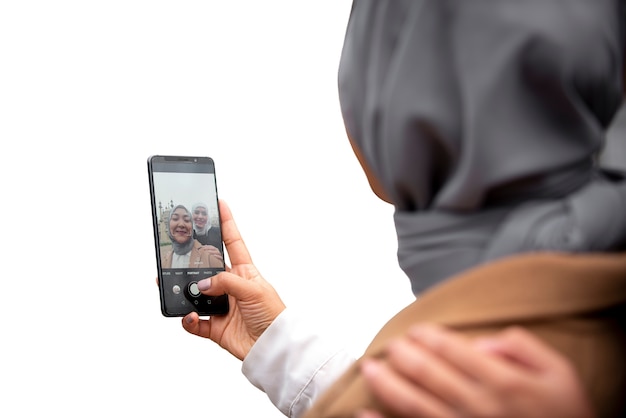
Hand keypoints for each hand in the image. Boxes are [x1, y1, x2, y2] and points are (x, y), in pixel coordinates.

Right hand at [181, 199, 285, 360]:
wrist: (274, 347)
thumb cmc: (274, 315)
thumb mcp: (253, 290)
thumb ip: (226, 282)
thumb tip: (202, 283)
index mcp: (245, 271)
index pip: (233, 241)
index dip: (226, 222)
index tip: (218, 203)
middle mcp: (231, 286)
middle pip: (206, 267)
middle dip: (192, 260)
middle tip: (178, 252)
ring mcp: (222, 306)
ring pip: (196, 294)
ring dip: (185, 292)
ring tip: (176, 288)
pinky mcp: (215, 327)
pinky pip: (195, 321)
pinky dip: (189, 320)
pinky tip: (191, 316)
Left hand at [357, 324, 594, 417]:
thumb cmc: (567, 414)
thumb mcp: (560, 373)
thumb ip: (523, 348)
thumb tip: (482, 343)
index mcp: (504, 382)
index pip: (455, 351)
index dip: (430, 337)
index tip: (416, 330)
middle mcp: (480, 406)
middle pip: (429, 374)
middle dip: (403, 355)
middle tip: (391, 344)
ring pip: (415, 404)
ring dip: (387, 384)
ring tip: (369, 368)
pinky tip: (364, 414)